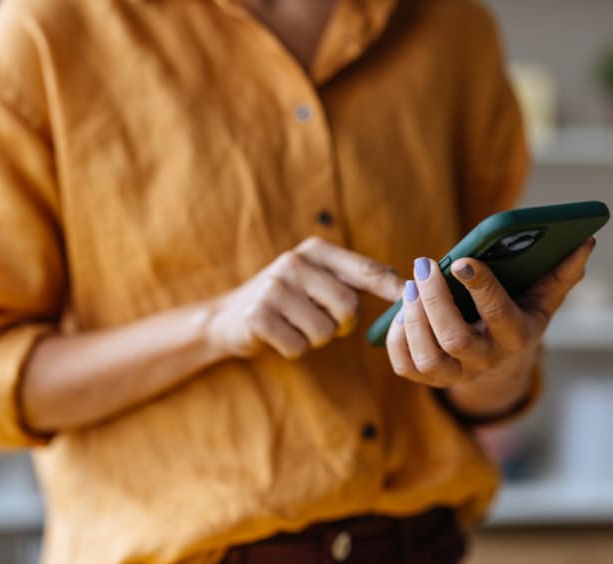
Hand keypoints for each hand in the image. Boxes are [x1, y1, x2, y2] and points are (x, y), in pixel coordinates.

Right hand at [206, 237, 404, 358]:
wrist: (228, 316)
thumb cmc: (287, 300)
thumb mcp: (317, 279)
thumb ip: (356, 279)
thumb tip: (409, 287)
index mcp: (316, 250)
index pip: (365, 270)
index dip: (393, 288)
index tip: (415, 300)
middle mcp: (294, 262)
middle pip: (348, 307)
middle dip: (341, 325)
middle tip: (323, 322)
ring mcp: (274, 288)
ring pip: (324, 331)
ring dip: (315, 339)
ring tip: (295, 326)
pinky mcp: (258, 315)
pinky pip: (299, 346)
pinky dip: (293, 349)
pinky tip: (279, 335)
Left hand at [386, 238, 595, 387]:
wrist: (501, 357)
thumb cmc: (518, 314)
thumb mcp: (542, 296)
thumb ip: (560, 273)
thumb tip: (583, 242)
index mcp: (517, 337)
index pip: (498, 314)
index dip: (480, 288)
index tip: (461, 260)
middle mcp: (486, 361)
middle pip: (455, 339)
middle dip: (435, 301)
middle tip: (424, 265)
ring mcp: (456, 374)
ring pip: (428, 357)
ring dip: (413, 319)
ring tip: (410, 285)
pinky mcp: (430, 379)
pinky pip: (405, 365)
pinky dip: (397, 338)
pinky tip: (399, 310)